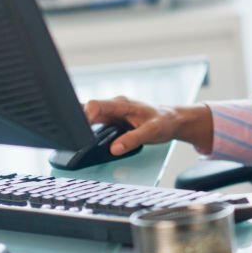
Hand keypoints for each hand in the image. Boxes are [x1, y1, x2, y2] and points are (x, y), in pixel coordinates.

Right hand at [83, 98, 213, 154]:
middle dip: (81, 123)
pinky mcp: (113, 120)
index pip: (95, 105)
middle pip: (88, 110)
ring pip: (90, 117)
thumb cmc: (164, 122)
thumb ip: (133, 139)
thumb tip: (115, 148)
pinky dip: (91, 130)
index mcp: (122, 104)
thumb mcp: (152, 132)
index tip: (82, 131)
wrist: (171, 120)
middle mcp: (114, 106)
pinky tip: (89, 139)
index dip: (85, 116)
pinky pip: (96, 123)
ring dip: (85, 127)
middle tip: (80, 139)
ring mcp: (112, 113)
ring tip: (83, 141)